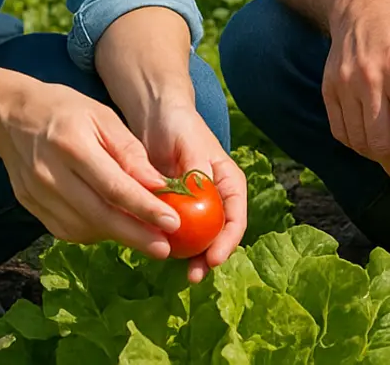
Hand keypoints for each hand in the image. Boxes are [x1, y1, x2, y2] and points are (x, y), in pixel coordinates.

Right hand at [0, 78, 180, 258]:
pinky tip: (112, 227)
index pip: (114, 186)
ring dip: (116, 236)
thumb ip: (130, 153)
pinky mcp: (30, 206)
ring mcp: (36, 194)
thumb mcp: (104, 117)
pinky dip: (93, 232)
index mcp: (72, 144)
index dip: (144, 208)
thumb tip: (159, 186)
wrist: (12, 116)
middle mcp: (50, 174)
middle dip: (135, 235)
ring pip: (82, 227)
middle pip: (98, 214)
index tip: (172, 223)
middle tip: (164, 248)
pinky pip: (66, 230)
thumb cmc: (67, 110)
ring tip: (143, 236)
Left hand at [140, 105, 247, 283]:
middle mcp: (214, 197)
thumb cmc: (178, 123)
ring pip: (197, 238)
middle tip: (196, 275)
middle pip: (218, 234)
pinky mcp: (170, 208)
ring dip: (192, 258)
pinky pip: (173, 230)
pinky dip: (169, 244)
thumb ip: (197, 168)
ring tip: (184, 275)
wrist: (153, 114)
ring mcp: (192, 205)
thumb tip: (203, 193)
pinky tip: (160, 253)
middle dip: (210, 258)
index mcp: (228, 182)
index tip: (214, 258)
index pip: (236, 216)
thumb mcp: (190, 142)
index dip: (228, 241)